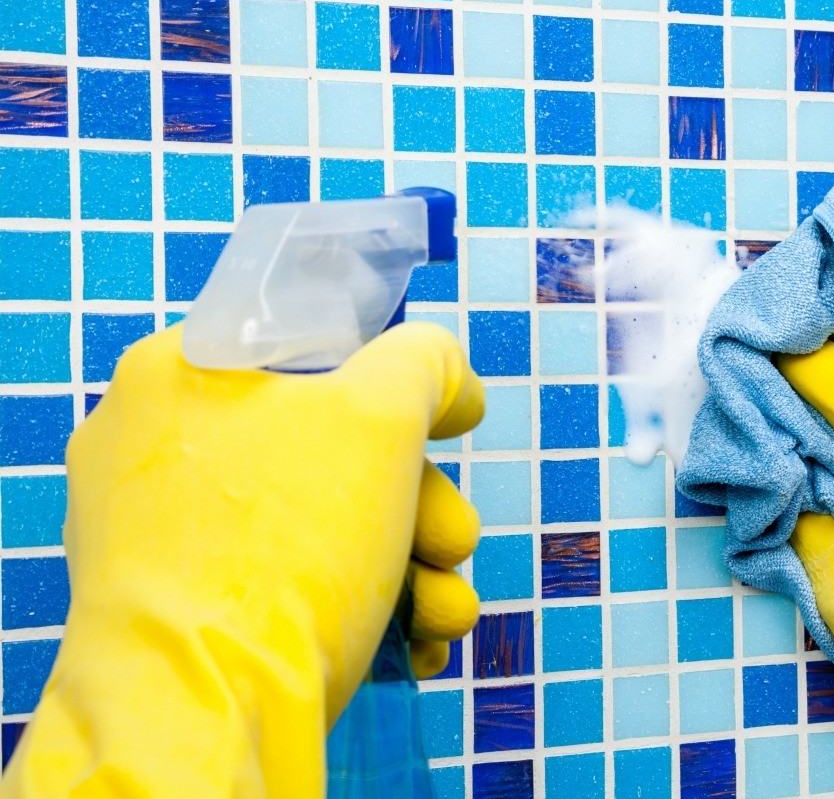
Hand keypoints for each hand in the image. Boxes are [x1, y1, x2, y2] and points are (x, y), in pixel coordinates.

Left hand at [3, 323, 483, 797]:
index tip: (442, 430)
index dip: (392, 387)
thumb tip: (451, 386)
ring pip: (321, 527)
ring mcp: (163, 538)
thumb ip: (426, 364)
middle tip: (451, 543)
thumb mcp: (381, 413)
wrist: (207, 707)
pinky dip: (360, 608)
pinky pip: (286, 585)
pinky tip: (416, 643)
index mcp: (178, 374)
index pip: (311, 352)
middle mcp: (156, 449)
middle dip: (422, 505)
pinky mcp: (184, 614)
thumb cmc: (284, 542)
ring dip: (411, 566)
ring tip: (443, 611)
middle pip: (331, 451)